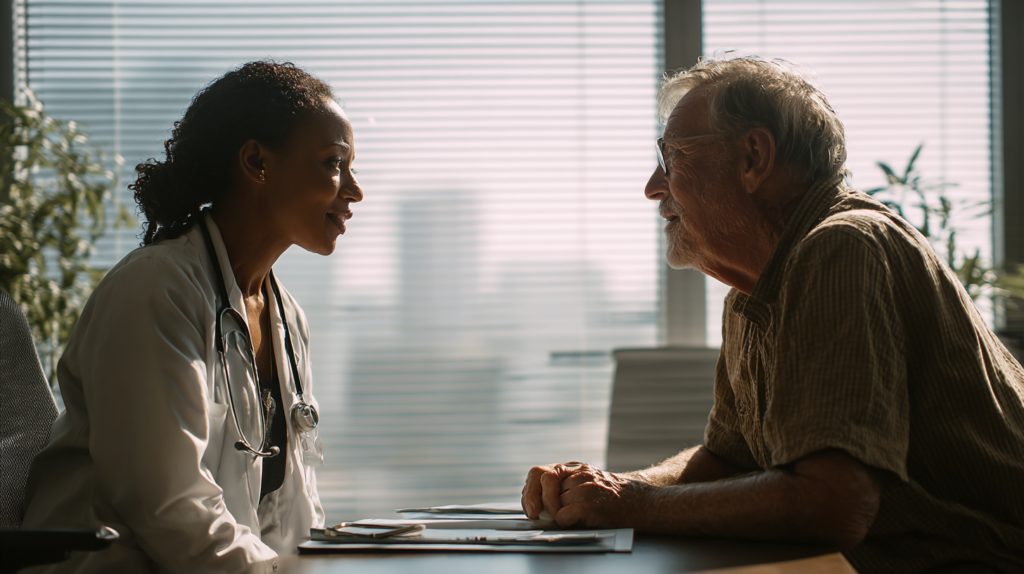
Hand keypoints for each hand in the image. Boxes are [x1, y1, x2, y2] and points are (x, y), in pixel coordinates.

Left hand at [522, 462, 649, 527]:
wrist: (642, 503)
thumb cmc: (613, 498)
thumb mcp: (588, 482)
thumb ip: (565, 485)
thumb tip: (538, 503)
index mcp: (574, 467)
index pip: (539, 472)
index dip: (529, 490)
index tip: (530, 507)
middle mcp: (578, 472)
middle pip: (542, 483)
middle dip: (536, 500)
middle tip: (537, 515)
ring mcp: (585, 486)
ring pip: (553, 502)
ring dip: (558, 514)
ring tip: (574, 516)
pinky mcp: (589, 503)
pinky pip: (562, 516)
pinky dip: (565, 522)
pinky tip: (579, 521)